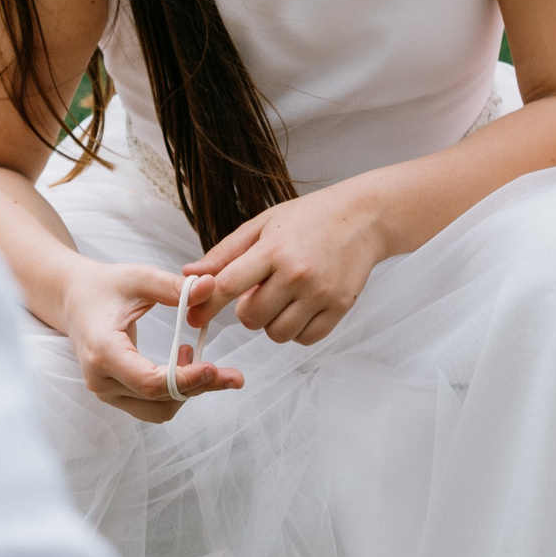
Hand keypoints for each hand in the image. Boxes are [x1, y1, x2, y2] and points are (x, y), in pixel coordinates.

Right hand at [60, 260, 242, 423]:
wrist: (74, 299)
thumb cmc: (105, 287)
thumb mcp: (139, 278)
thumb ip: (174, 286)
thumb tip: (211, 287)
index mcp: (103, 351)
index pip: (149, 382)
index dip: (185, 380)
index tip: (214, 368)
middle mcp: (101, 379)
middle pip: (159, 400)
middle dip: (198, 387)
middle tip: (233, 375)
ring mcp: (107, 392)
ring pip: (158, 410)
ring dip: (188, 391)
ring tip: (198, 356)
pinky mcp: (115, 394)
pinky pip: (152, 406)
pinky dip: (175, 391)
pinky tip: (183, 361)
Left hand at [185, 182, 388, 345]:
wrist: (364, 218)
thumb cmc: (309, 218)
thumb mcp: (263, 224)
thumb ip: (226, 252)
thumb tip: (191, 275)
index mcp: (273, 249)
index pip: (227, 285)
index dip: (205, 305)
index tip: (195, 315)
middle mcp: (297, 273)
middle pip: (250, 317)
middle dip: (247, 310)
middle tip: (260, 291)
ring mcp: (321, 293)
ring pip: (276, 333)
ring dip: (272, 323)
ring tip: (283, 298)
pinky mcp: (340, 307)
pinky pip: (305, 339)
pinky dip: (297, 330)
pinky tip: (301, 308)